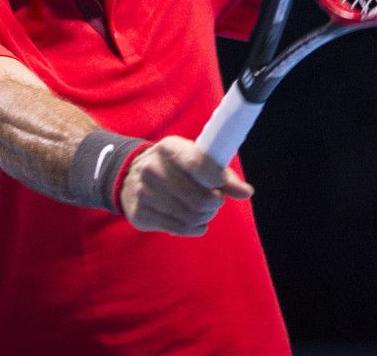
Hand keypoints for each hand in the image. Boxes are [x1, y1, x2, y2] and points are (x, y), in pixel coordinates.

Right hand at [119, 136, 253, 235]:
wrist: (129, 176)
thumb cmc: (173, 166)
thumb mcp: (193, 159)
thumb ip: (221, 174)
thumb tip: (246, 192)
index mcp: (168, 148)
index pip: (198, 164)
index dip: (217, 179)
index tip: (222, 185)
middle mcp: (151, 168)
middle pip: (198, 198)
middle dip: (215, 204)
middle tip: (216, 201)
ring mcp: (143, 192)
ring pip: (190, 216)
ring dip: (206, 217)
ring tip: (205, 211)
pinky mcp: (140, 214)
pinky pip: (178, 228)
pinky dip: (195, 228)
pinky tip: (196, 222)